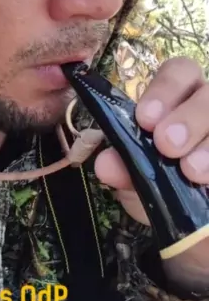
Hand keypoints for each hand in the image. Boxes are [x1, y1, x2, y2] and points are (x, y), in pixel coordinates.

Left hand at [94, 57, 208, 292]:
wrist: (193, 228)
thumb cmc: (162, 189)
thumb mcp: (137, 183)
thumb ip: (123, 170)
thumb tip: (106, 163)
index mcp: (180, 99)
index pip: (179, 72)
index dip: (164, 90)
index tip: (145, 119)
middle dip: (188, 116)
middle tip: (167, 145)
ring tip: (192, 172)